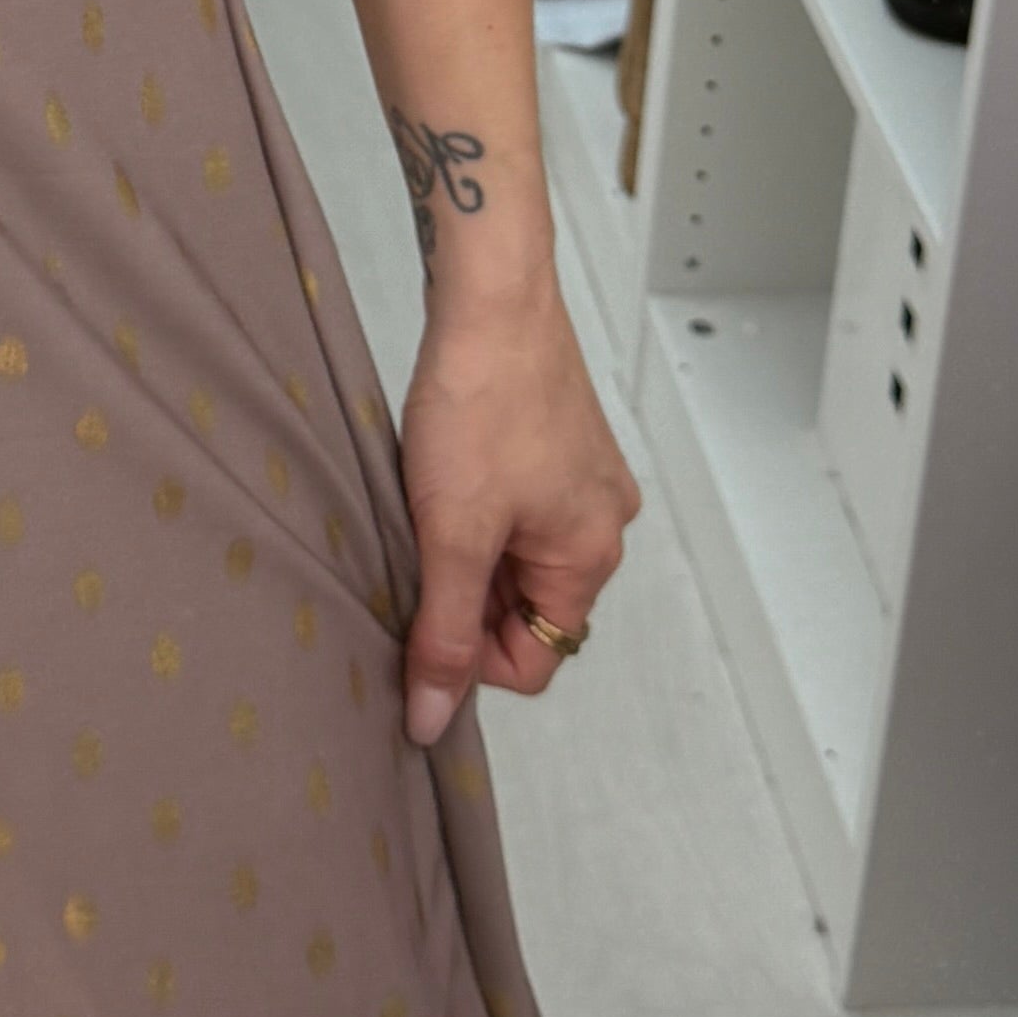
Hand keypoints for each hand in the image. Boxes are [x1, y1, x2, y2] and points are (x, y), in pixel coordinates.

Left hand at [393, 273, 634, 748]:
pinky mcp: (559, 450)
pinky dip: (475, 512)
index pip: (534, 661)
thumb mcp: (451, 534)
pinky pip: (515, 514)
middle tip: (415, 550)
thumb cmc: (482, 403)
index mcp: (590, 559)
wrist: (492, 298)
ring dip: (465, 551)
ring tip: (428, 505)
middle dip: (464, 596)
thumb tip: (432, 718)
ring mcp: (584, 485)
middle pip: (525, 611)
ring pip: (514, 560)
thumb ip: (442, 633)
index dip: (469, 657)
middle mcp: (602, 526)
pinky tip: (442, 477)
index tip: (420, 618)